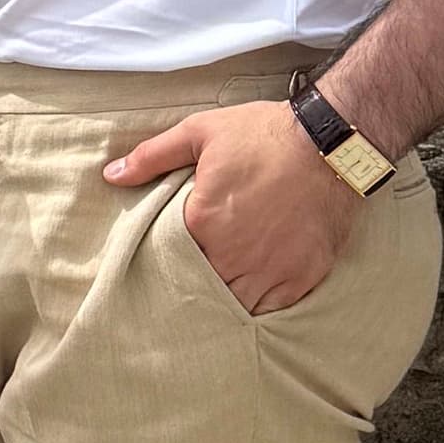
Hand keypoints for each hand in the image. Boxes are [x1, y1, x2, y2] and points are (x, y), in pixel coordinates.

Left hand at [103, 98, 362, 311]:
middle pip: (201, 287)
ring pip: (234, 304)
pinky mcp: (301, 278)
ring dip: (225, 298)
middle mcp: (234, 255)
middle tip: (189, 282)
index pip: (170, 258)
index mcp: (203, 223)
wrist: (332, 144)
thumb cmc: (264, 135)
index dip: (168, 259)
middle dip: (193, 285)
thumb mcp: (200, 133)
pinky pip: (271, 309)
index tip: (167, 258)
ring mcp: (270, 271)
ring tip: (218, 291)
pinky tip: (252, 292)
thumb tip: (112, 175)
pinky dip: (260, 305)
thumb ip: (153, 156)